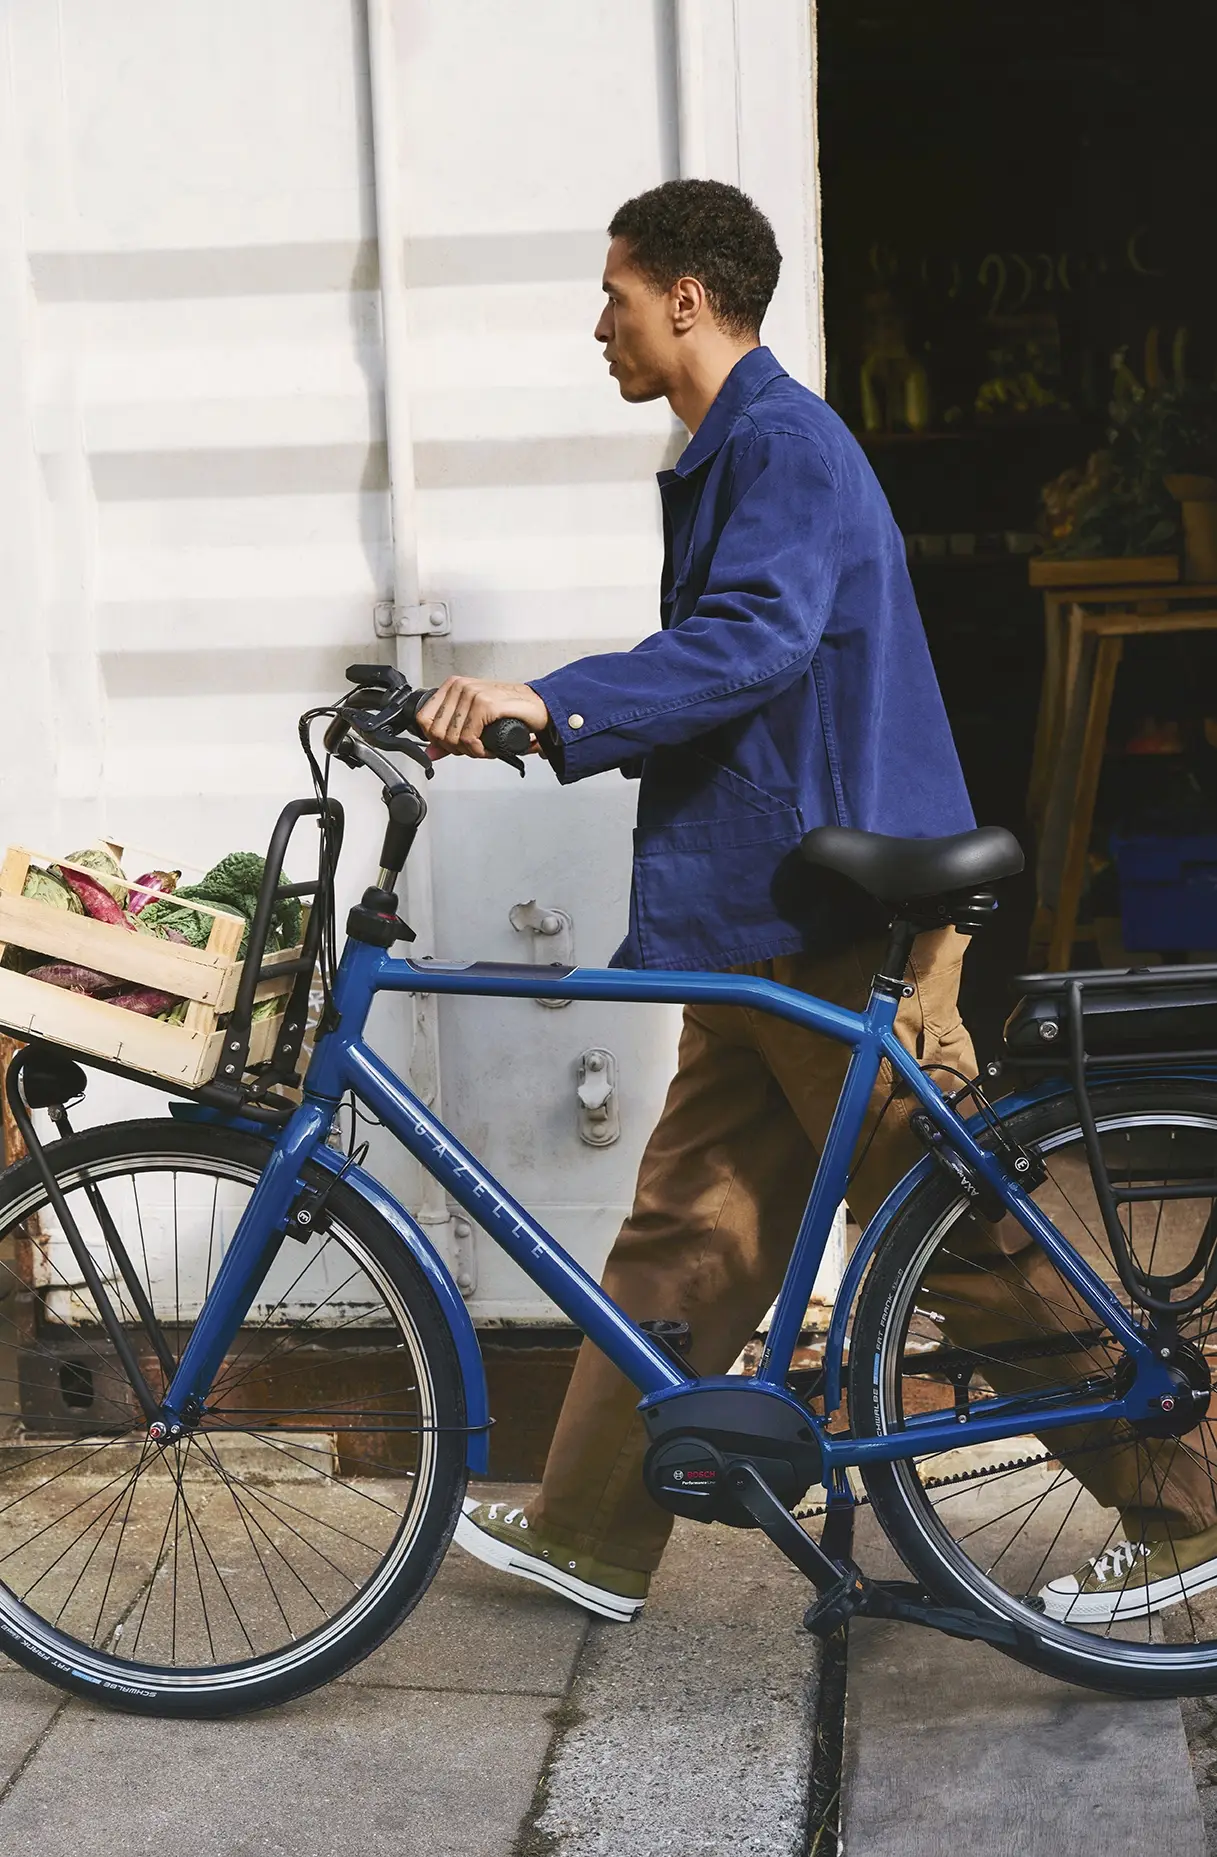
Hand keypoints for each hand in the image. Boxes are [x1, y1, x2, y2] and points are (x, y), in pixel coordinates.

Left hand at [414, 677, 550, 759]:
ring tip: (484, 748)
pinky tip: (488, 748)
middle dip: (455, 748)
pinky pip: (469, 739)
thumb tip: (431, 752)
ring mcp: (472, 694)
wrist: (539, 707)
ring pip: (453, 738)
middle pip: (437, 732)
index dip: (436, 740)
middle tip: (473, 749)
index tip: (453, 745)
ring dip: (470, 751)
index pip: (424, 719)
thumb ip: (451, 736)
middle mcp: (460, 687)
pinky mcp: (485, 704)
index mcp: (453, 686)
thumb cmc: (509, 711)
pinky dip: (479, 751)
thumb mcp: (474, 722)